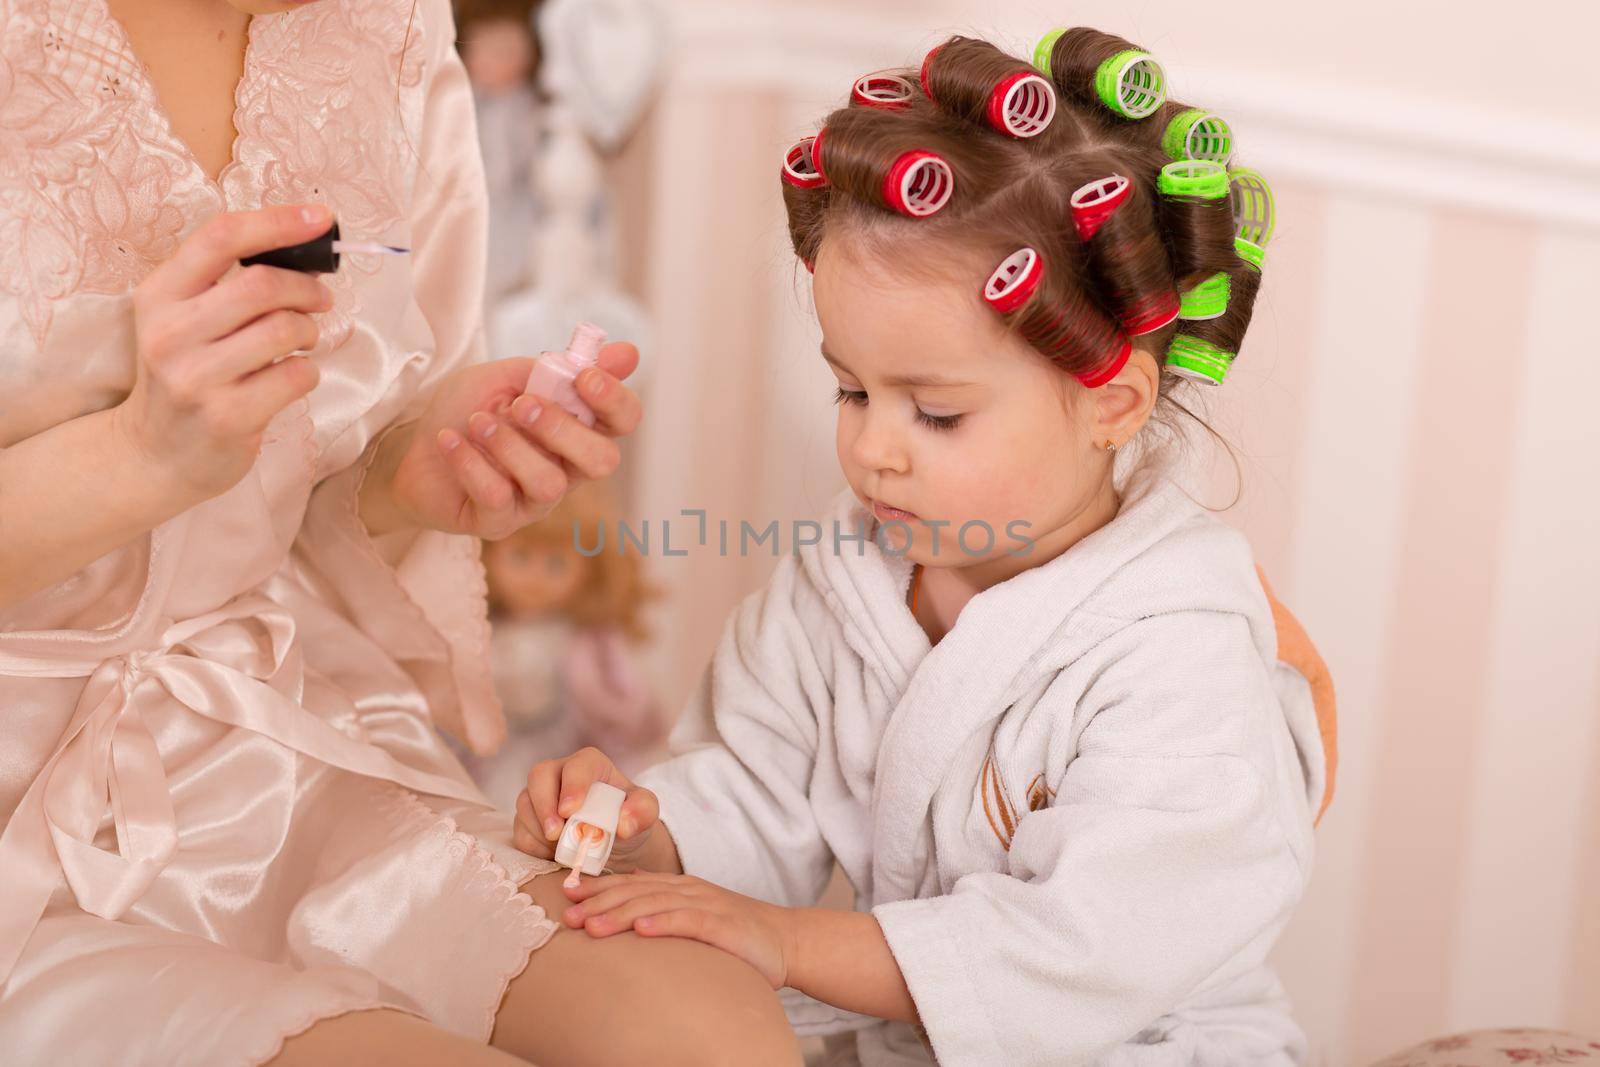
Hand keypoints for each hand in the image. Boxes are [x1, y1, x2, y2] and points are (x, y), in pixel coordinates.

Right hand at [113, 204, 336, 502]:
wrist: (155, 454)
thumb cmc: (186, 372)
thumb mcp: (185, 319)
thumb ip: (228, 282)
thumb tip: (304, 246)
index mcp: (159, 295)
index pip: (221, 237)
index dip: (278, 222)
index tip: (322, 219)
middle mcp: (170, 333)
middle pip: (262, 284)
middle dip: (306, 288)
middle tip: (321, 299)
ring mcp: (197, 378)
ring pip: (283, 330)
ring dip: (309, 331)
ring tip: (303, 339)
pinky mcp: (228, 417)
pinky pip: (295, 376)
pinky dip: (308, 371)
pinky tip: (291, 376)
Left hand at [374, 345, 640, 538]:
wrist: (411, 448)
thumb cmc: (467, 411)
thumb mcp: (509, 377)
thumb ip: (559, 368)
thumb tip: (629, 353)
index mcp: (578, 429)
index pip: (623, 420)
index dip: (615, 400)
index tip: (583, 377)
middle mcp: (567, 469)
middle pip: (603, 461)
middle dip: (563, 428)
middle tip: (521, 405)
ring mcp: (535, 501)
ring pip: (549, 483)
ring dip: (510, 446)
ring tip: (476, 422)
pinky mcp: (499, 523)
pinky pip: (498, 497)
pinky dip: (470, 462)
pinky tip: (450, 441)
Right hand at [512, 746, 666, 872]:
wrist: (613, 842)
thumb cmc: (627, 818)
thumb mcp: (645, 813)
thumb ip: (641, 812)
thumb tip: (623, 824)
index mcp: (589, 764)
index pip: (576, 766)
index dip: (572, 786)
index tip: (571, 811)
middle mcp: (559, 774)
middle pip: (539, 776)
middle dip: (544, 806)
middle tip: (556, 834)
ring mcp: (539, 796)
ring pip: (525, 804)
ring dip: (539, 829)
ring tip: (560, 849)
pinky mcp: (528, 820)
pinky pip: (520, 831)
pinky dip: (532, 846)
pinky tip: (551, 855)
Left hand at [560, 872, 796, 989]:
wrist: (783, 940)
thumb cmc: (734, 933)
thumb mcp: (694, 915)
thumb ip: (663, 907)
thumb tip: (626, 899)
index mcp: (679, 888)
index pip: (631, 883)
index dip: (598, 887)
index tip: (566, 893)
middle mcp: (688, 890)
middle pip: (636, 891)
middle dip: (599, 902)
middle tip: (568, 916)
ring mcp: (706, 904)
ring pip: (656, 904)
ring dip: (620, 915)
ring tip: (592, 927)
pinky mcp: (723, 925)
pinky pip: (689, 921)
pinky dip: (663, 924)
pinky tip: (641, 930)